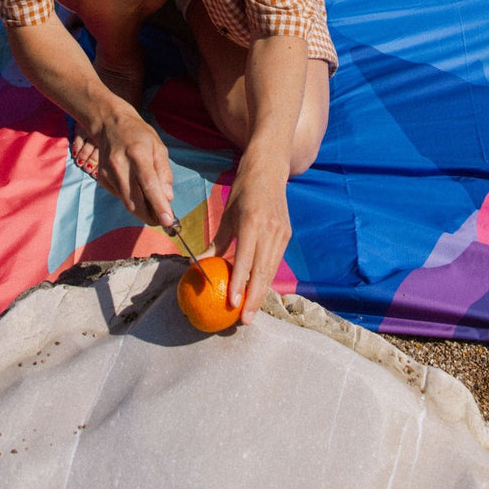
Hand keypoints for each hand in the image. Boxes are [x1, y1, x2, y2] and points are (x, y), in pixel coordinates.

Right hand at [89, 104, 175, 228]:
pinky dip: (131, 199)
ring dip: (142, 212)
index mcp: (137, 154)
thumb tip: (168, 198)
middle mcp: (119, 165)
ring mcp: (107, 173)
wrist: (110, 123)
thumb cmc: (139, 134)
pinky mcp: (101, 178)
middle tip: (163, 221)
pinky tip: (138, 192)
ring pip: (126, 202)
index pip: (149, 185)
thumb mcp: (158, 147)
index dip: (159, 205)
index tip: (168, 221)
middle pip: (134, 201)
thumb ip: (164, 172)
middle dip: (150, 216)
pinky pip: (119, 196)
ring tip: (155, 211)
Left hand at [211, 155, 290, 324]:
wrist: (270, 168)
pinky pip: (275, 261)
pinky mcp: (287, 235)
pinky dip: (266, 278)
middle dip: (254, 298)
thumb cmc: (243, 189)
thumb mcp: (227, 213)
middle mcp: (270, 230)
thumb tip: (201, 266)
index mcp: (252, 222)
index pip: (246, 260)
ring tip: (250, 312)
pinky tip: (258, 291)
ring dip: (262, 292)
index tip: (232, 303)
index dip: (239, 284)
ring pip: (271, 270)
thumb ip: (218, 242)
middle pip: (263, 271)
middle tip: (244, 320)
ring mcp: (282, 233)